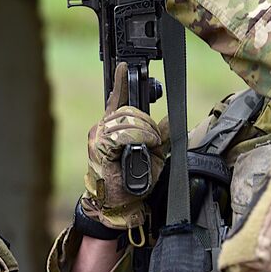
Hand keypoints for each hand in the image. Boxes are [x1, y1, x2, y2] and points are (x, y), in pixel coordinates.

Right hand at [82, 63, 166, 229]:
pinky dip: (139, 137)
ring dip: (146, 131)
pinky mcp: (98, 146)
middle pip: (129, 109)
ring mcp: (98, 136)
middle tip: (155, 140)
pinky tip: (145, 145)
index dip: (121, 82)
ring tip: (150, 146)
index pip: (117, 99)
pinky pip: (124, 133)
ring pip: (128, 119)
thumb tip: (172, 119)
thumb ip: (160, 136)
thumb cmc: (131, 183)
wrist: (118, 205)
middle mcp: (102, 128)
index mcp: (112, 128)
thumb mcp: (154, 156)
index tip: (124, 66)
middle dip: (148, 122)